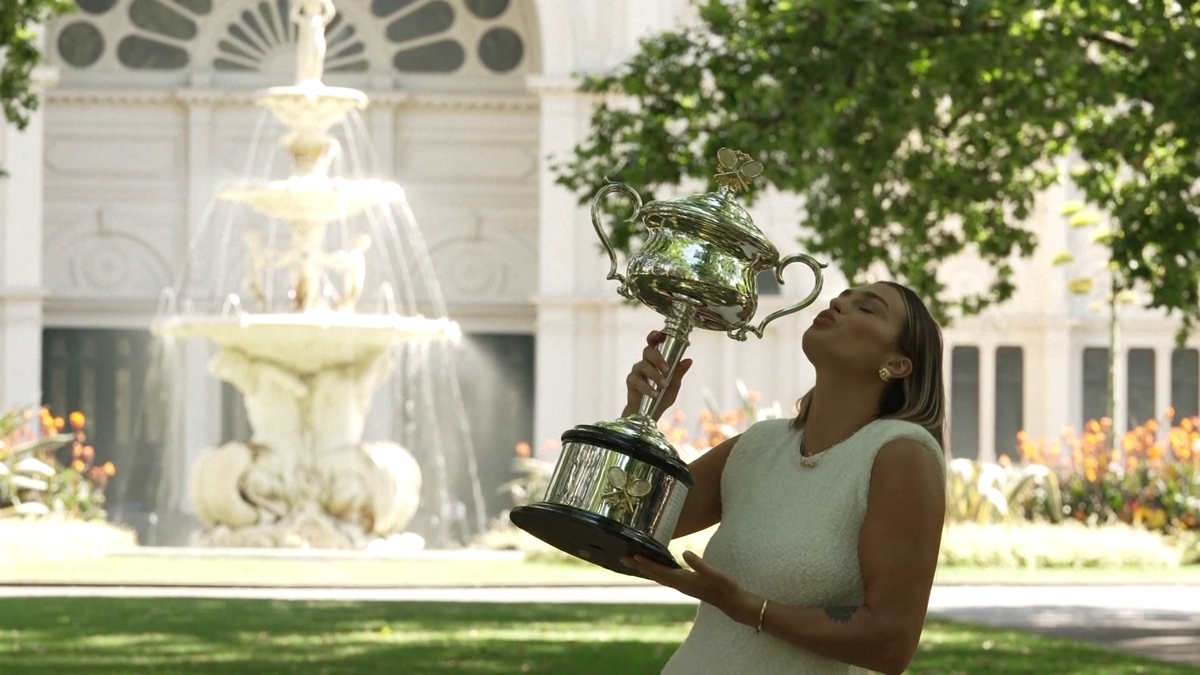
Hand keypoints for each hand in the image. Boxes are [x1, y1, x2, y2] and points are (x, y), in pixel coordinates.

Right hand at [622, 330, 692, 418]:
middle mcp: (645, 362)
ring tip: (663, 385)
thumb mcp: (674, 385)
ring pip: (643, 365)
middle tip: (666, 369)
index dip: (655, 336)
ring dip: (654, 375)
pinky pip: (637, 380)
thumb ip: (678, 373)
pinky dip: (647, 387)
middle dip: (658, 358)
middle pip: (648, 351)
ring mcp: (636, 371)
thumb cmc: (661, 397)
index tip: (659, 333)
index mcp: (655, 360)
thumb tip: (688, 360)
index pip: (653, 343)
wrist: (649, 414)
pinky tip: (654, 393)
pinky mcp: (631, 382)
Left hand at [622, 551, 754, 623]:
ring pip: (658, 576)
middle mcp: (679, 584)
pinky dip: (655, 571)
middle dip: (638, 566)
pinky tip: (654, 568)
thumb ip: (700, 565)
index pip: (660, 570)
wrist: (730, 601)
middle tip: (622, 559)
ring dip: (644, 569)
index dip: (647, 563)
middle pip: (654, 574)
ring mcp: (681, 585)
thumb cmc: (724, 587)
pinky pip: (664, 577)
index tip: (633, 556)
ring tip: (632, 562)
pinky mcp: (685, 584)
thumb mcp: (715, 574)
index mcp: (683, 580)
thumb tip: (685, 553)